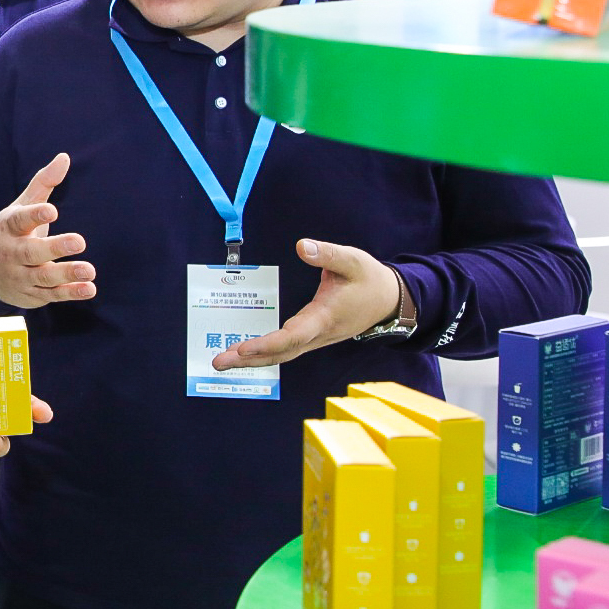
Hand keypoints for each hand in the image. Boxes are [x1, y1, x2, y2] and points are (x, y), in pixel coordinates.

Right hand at [0, 153, 96, 308]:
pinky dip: (70, 293)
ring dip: (66, 273)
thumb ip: (43, 183)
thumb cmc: (13, 232)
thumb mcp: (21, 207)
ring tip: (89, 270)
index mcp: (9, 228)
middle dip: (54, 248)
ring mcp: (21, 276)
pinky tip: (89, 288)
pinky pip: (51, 295)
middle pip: (31, 251)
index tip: (53, 211)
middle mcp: (12, 253)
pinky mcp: (32, 294)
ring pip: (43, 276)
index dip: (35, 215)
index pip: (20, 220)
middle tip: (80, 241)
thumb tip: (64, 157)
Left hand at [212, 239, 407, 370]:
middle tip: (218, 362)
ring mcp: (316, 339)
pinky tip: (244, 354)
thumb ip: (327, 254)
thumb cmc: (370, 279)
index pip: (292, 336)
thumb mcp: (353, 260)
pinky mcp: (313, 337)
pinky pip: (286, 350)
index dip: (267, 344)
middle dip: (248, 359)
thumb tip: (302, 246)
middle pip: (280, 353)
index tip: (243, 348)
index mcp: (324, 317)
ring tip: (222, 361)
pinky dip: (264, 354)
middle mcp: (318, 334)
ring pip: (282, 355)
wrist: (390, 300)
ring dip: (252, 360)